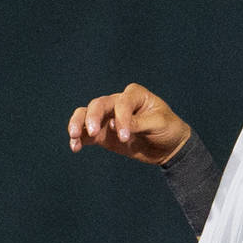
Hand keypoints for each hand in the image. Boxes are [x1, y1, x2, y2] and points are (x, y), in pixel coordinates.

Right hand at [68, 83, 190, 164]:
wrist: (168, 146)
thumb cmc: (168, 129)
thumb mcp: (159, 124)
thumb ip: (138, 123)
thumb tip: (112, 124)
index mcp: (135, 95)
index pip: (122, 102)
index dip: (121, 118)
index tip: (124, 136)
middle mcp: (118, 102)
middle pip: (99, 104)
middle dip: (93, 116)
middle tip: (92, 133)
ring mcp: (108, 118)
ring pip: (86, 114)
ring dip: (77, 123)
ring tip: (74, 136)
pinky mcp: (102, 134)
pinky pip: (84, 133)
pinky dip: (77, 138)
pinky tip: (75, 147)